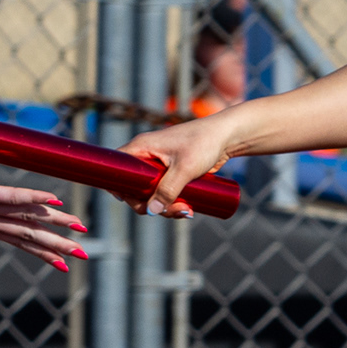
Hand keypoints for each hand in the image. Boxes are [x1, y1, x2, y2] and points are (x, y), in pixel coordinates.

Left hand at [0, 154, 85, 270]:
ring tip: (78, 229)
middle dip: (58, 246)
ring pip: (27, 220)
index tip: (64, 264)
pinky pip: (13, 197)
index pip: (21, 242)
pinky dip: (35, 199)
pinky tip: (55, 200)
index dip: (44, 253)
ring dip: (55, 225)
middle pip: (31, 237)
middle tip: (83, 256)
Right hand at [125, 114, 250, 217]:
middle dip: (152, 204)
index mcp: (142, 147)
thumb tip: (151, 211)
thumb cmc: (204, 143)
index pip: (118, 168)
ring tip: (187, 211)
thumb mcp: (185, 168)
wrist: (228, 136)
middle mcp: (147, 155)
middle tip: (172, 211)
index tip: (138, 203)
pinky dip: (173, 202)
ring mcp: (159, 164)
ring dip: (166, 206)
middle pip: (135, 187)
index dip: (121, 188)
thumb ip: (168, 189)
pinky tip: (187, 208)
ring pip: (152, 193)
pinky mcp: (172, 172)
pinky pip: (165, 191)